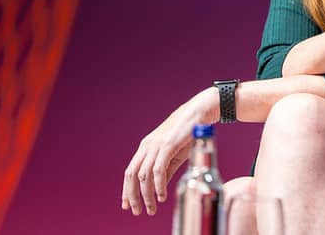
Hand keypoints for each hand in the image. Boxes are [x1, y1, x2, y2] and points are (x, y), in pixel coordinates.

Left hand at [121, 88, 218, 215]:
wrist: (198, 114)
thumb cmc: (186, 134)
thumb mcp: (173, 155)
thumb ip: (165, 171)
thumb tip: (158, 189)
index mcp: (146, 148)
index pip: (130, 172)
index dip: (126, 190)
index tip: (126, 205)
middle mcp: (147, 146)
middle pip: (132, 175)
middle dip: (133, 196)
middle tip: (137, 211)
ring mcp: (156, 145)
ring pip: (144, 175)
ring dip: (146, 194)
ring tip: (151, 208)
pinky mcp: (167, 145)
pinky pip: (158, 169)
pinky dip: (158, 185)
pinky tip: (161, 196)